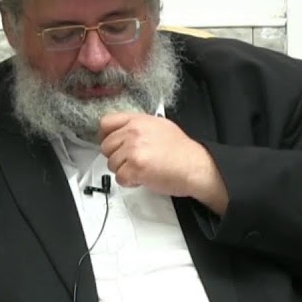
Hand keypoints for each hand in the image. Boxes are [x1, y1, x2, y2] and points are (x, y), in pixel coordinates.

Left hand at [98, 113, 228, 213]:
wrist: (195, 166)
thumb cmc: (181, 151)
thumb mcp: (160, 126)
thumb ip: (137, 126)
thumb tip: (121, 132)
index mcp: (138, 120)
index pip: (106, 123)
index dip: (106, 136)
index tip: (113, 144)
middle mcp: (134, 132)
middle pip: (106, 146)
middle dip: (117, 156)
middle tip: (133, 161)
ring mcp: (133, 150)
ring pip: (111, 164)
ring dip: (124, 170)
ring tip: (142, 169)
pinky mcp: (135, 168)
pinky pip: (119, 178)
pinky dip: (130, 182)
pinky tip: (143, 177)